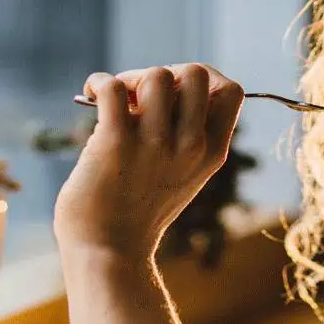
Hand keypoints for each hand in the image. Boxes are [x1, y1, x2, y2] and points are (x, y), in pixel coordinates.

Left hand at [54, 64, 243, 256]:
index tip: (175, 95)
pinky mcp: (115, 143)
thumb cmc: (137, 210)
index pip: (232, 91)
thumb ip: (186, 135)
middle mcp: (190, 146)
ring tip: (114, 102)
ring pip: (155, 75)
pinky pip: (113, 88)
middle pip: (195, 72)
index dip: (203, 80)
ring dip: (129, 79)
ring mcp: (154, 145)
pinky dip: (99, 83)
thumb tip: (160, 82)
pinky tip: (91, 96)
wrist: (107, 251)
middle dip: (165, 74)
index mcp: (212, 153)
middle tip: (140, 100)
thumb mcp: (182, 174)